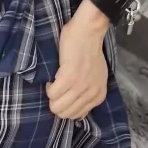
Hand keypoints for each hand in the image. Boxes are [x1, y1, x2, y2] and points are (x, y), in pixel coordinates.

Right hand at [46, 0, 109, 120]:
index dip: (65, 105)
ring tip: (55, 83)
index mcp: (99, 96)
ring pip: (56, 106)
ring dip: (52, 95)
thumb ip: (88, 94)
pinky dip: (49, 87)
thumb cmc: (89, 52)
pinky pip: (52, 93)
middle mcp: (91, 94)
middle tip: (57, 89)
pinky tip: (53, 78)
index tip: (65, 92)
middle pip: (64, 114)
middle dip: (56, 103)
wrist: (88, 32)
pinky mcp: (69, 78)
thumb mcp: (96, 78)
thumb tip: (78, 113)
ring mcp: (80, 86)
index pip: (76, 116)